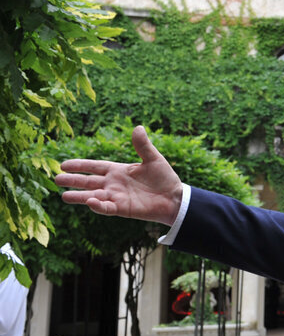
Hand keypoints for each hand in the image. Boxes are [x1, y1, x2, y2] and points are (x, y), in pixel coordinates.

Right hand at [55, 126, 183, 224]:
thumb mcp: (153, 159)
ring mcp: (116, 197)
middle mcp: (113, 184)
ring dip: (79, 196)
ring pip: (92, 196)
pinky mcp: (122, 208)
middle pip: (88, 182)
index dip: (80, 165)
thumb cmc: (164, 178)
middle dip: (73, 180)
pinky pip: (106, 207)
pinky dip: (98, 205)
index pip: (94, 167)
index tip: (64, 164)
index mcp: (118, 170)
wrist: (174, 198)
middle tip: (56, 178)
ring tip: (63, 196)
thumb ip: (143, 146)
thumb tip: (138, 127)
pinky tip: (90, 202)